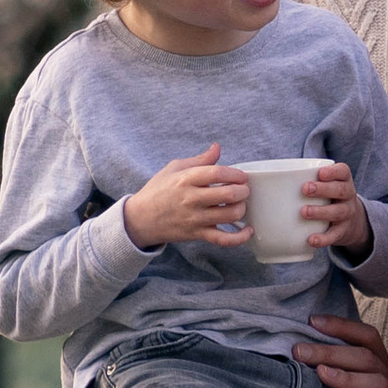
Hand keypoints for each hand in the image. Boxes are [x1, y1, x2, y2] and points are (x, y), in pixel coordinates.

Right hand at [124, 145, 248, 249]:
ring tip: (240, 204)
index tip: (241, 176)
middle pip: (228, 195)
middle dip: (243, 191)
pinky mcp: (197, 234)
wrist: (140, 219)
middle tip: (244, 189)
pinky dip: (239, 237)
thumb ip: (199, 160)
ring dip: (241, 209)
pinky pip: (223, 239)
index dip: (235, 174)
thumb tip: (217, 148)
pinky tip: (248, 230)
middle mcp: (191, 199)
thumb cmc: (158, 191)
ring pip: (229, 215)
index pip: (217, 173)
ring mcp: (195, 218)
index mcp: (186, 179)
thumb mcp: (174, 168)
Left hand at [297, 313, 387, 387]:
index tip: (312, 320)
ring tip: (320, 375)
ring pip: (379, 387)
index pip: (369, 339)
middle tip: (299, 350)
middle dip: (332, 351)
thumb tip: (304, 356)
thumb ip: (348, 374)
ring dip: (348, 379)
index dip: (343, 326)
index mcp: (385, 372)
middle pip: (368, 359)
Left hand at [300, 158, 369, 257]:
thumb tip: (261, 178)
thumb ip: (303, 179)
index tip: (320, 173)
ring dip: (321, 211)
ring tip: (304, 212)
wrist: (351, 222)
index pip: (343, 172)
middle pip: (341, 190)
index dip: (333, 172)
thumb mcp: (325, 186)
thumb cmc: (328, 198)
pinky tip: (311, 239)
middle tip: (305, 189)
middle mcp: (347, 196)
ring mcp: (347, 214)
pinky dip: (323, 238)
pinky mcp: (342, 232)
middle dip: (323, 189)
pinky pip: (334, 235)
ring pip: (338, 212)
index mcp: (342, 181)